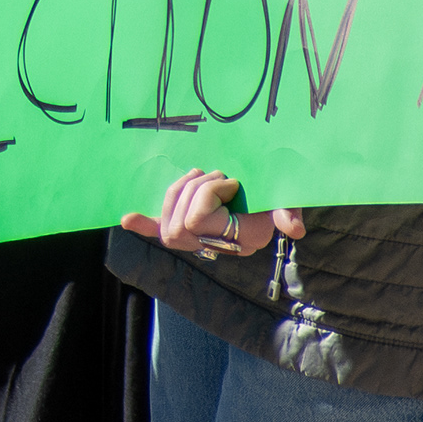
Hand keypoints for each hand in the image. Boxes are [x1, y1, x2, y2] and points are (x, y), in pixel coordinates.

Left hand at [120, 167, 306, 260]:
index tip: (232, 182)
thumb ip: (289, 211)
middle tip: (217, 176)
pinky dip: (144, 226)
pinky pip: (162, 232)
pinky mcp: (188, 227)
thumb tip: (295, 228)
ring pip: (168, 222)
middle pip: (177, 224)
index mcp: (240, 239)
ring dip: (182, 190)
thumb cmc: (278, 195)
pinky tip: (127, 218)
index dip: (207, 195)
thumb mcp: (287, 200)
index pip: (197, 220)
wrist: (273, 193)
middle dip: (191, 191)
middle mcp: (218, 245)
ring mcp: (200, 240)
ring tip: (206, 177)